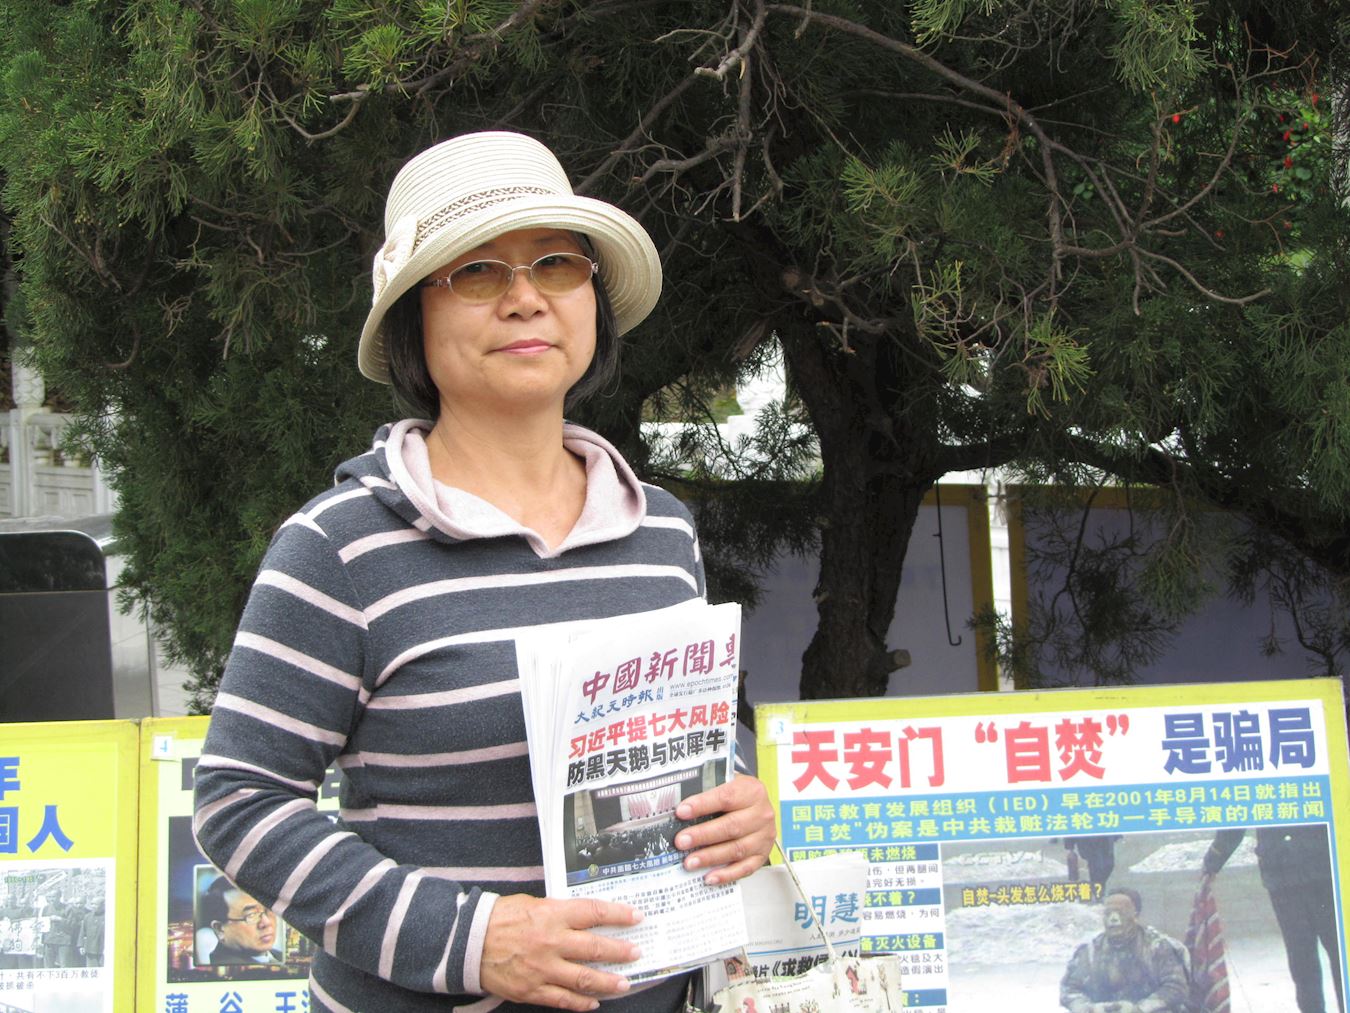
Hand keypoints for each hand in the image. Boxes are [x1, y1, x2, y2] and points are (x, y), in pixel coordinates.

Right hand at [479, 895, 640, 1010]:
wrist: (468, 941)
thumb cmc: (501, 918)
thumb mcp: (533, 904)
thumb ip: (560, 912)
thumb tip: (587, 918)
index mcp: (551, 915)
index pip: (593, 913)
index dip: (618, 915)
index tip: (636, 917)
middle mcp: (551, 942)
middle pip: (594, 948)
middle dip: (620, 951)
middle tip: (636, 953)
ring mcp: (542, 969)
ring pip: (584, 978)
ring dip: (608, 982)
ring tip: (625, 983)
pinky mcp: (532, 990)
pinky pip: (563, 1000)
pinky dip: (581, 1003)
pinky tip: (594, 1003)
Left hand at [674, 774, 774, 884]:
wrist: (758, 806)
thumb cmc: (737, 795)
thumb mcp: (725, 784)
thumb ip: (706, 791)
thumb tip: (678, 806)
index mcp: (752, 791)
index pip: (726, 797)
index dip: (702, 805)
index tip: (681, 812)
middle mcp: (762, 814)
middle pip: (731, 826)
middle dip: (703, 835)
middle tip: (681, 841)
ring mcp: (764, 837)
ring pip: (736, 849)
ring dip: (710, 857)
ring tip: (689, 862)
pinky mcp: (762, 855)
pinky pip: (744, 868)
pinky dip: (726, 874)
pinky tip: (709, 877)